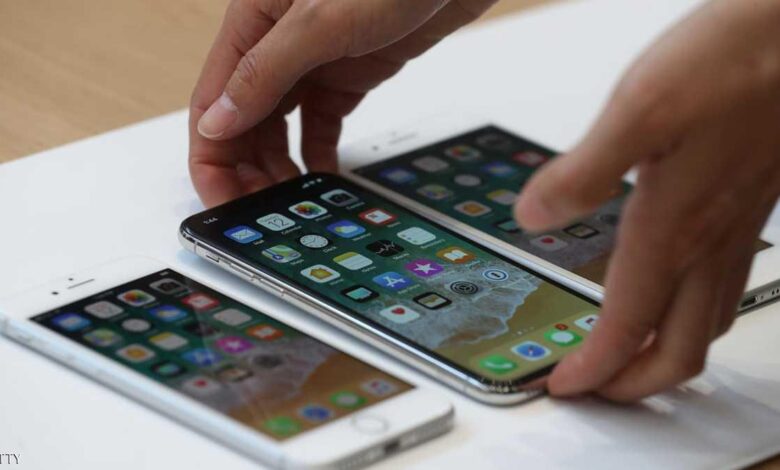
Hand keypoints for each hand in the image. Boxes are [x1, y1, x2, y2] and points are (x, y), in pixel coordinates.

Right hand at [189, 0, 495, 206]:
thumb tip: (218, 121)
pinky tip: (321, 177)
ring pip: (281, 124)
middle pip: (244, 119)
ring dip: (280, 165)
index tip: (219, 200)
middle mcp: (278, 43)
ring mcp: (316, 59)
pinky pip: (322, 120)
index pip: (213, 100)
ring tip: (290, 202)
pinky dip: (319, 151)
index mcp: (253, 20)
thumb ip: (266, 71)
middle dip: (246, 169)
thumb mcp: (321, 20)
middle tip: (260, 214)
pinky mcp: (351, 71)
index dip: (211, 155)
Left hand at [515, 0, 779, 400]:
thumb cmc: (735, 61)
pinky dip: (691, 311)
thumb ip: (584, 172)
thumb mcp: (640, 109)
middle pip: (679, 348)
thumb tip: (532, 217)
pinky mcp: (750, 205)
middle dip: (635, 383)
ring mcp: (736, 227)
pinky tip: (672, 289)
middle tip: (596, 389)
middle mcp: (709, 240)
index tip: (564, 387)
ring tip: (629, 357)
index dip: (594, 367)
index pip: (628, 325)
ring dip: (665, 354)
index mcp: (673, 227)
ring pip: (707, 322)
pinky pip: (723, 285)